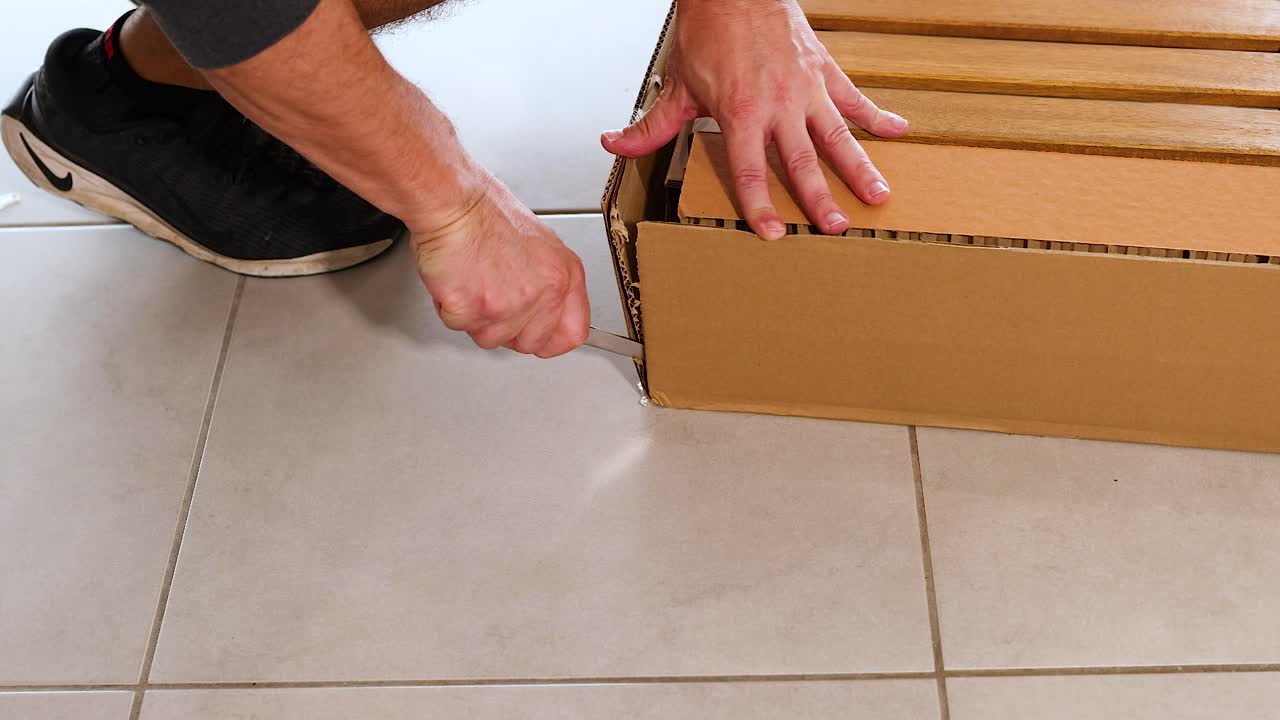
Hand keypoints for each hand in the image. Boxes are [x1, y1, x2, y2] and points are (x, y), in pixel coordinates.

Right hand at [411, 171, 589, 357]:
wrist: (454, 202)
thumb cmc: (488, 216)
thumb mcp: (541, 247)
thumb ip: (549, 285)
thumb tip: (546, 314)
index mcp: (565, 275)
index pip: (573, 332)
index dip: (550, 338)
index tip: (538, 334)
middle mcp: (544, 291)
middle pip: (529, 343)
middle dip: (507, 328)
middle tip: (493, 295)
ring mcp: (510, 303)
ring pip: (491, 339)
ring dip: (476, 316)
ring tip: (473, 280)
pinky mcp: (473, 308)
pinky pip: (459, 326)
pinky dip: (450, 307)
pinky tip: (456, 280)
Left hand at [601, 0, 908, 239]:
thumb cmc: (709, 33)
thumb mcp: (676, 85)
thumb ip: (652, 126)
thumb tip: (614, 145)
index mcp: (741, 111)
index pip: (750, 171)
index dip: (760, 206)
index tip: (773, 233)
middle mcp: (778, 104)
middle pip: (801, 161)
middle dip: (820, 198)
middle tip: (837, 228)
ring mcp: (806, 88)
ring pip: (837, 135)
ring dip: (860, 167)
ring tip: (878, 195)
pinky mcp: (823, 69)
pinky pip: (854, 97)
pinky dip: (877, 115)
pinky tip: (900, 131)